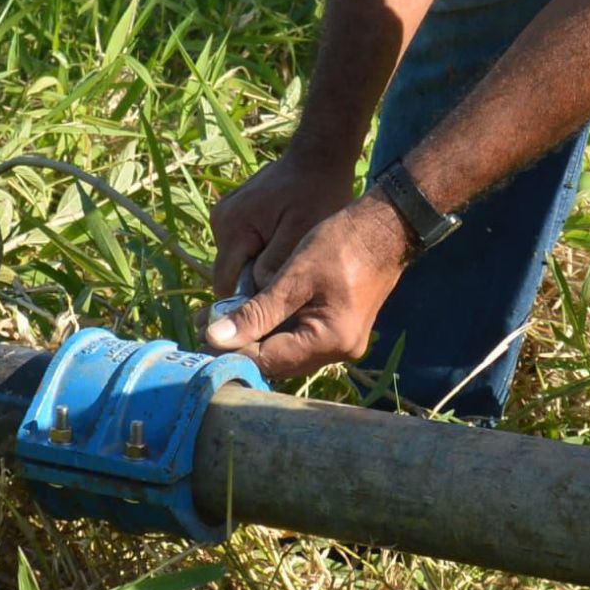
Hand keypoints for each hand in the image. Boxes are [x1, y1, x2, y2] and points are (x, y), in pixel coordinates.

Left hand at [203, 191, 412, 384]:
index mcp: (330, 341)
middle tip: (205, 323)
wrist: (387, 228)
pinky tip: (252, 312)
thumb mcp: (294, 276)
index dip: (232, 350)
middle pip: (278, 361)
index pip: (268, 360)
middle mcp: (339, 352)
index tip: (202, 333)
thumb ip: (256, 312)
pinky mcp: (341, 331)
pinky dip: (274, 328)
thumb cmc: (342, 244)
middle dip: (241, 344)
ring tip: (221, 316)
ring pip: (287, 351)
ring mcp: (342, 344)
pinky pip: (300, 339)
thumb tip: (216, 338)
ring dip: (255, 336)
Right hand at [209, 142, 362, 297]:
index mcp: (233, 227)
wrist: (319, 156)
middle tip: (286, 286)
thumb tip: (258, 296)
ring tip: (288, 263)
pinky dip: (258, 253)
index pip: (224, 284)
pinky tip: (282, 247)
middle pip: (228, 273)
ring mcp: (224, 215)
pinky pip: (240, 246)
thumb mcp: (302, 230)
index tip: (270, 310)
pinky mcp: (233, 213)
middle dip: (253, 285)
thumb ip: (276, 262)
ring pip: (235, 261)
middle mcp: (220, 221)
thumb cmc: (316, 193)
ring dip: (256, 268)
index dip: (244, 303)